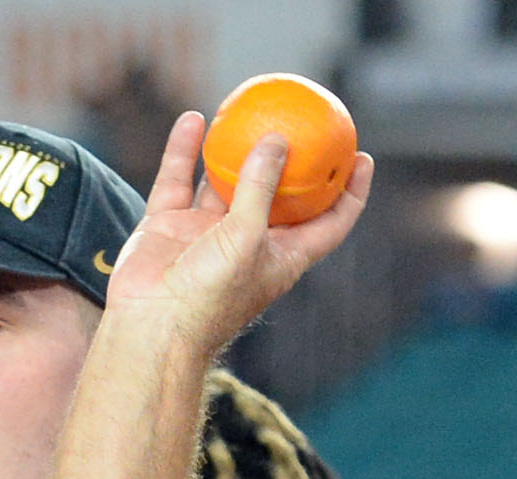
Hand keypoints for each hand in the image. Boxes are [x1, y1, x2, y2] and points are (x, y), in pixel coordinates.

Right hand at [104, 111, 375, 357]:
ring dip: (233, 150)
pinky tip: (194, 119)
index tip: (363, 158)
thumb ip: (261, 186)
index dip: (350, 194)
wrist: (153, 327)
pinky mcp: (170, 226)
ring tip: (245, 112)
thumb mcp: (247, 237)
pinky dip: (185, 151)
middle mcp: (247, 244)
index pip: (329, 224)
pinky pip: (178, 180)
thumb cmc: (210, 293)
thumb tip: (277, 139)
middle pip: (278, 196)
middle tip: (306, 121)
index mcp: (281, 257)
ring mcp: (207, 234)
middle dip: (292, 162)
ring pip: (223, 182)